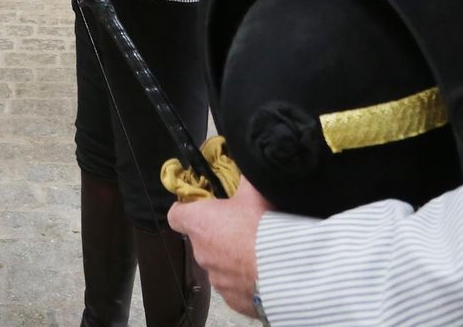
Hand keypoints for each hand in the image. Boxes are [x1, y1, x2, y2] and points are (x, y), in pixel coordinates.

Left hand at [167, 178, 269, 317]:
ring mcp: (215, 279)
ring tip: (257, 253)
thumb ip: (243, 179)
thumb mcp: (254, 192)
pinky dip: (244, 280)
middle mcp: (201, 252)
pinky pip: (234, 287)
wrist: (287, 271)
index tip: (203, 207)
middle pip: (201, 240)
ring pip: (218, 265)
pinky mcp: (231, 299)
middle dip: (218, 234)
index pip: (176, 215)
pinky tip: (263, 273)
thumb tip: (245, 164)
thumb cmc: (264, 227)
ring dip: (232, 258)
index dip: (187, 209)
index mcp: (199, 223)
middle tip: (243, 228)